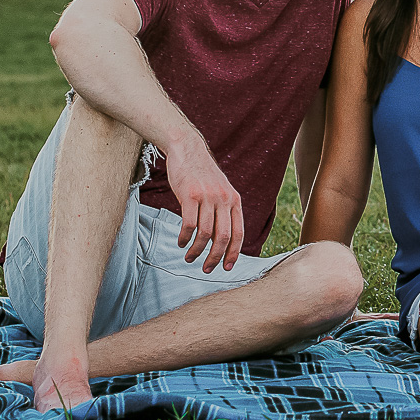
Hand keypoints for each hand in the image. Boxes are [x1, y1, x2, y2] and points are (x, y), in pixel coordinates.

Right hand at [164, 134, 244, 272]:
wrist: (188, 149)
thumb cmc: (202, 174)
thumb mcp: (221, 190)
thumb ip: (223, 210)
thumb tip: (222, 239)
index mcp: (235, 200)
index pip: (239, 233)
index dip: (233, 253)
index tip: (226, 268)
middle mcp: (224, 199)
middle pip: (223, 237)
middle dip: (215, 258)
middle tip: (206, 269)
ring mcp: (208, 197)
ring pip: (205, 234)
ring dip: (196, 251)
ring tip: (189, 258)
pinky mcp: (190, 195)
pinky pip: (189, 224)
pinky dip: (184, 238)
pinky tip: (181, 242)